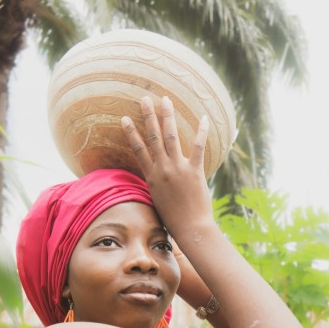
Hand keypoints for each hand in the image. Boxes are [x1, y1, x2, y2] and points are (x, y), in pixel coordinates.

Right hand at [121, 96, 213, 239]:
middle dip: (148, 116)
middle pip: (153, 137)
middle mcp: (162, 170)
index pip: (138, 150)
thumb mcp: (158, 199)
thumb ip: (156, 184)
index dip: (131, 133)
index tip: (124, 118)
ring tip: (165, 100)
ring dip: (167, 116)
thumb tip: (156, 176)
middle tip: (145, 98)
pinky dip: (201, 131)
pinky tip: (203, 118)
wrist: (190, 228)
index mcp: (152, 177)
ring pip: (170, 137)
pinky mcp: (194, 171)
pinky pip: (197, 147)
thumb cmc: (174, 218)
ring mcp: (178, 169)